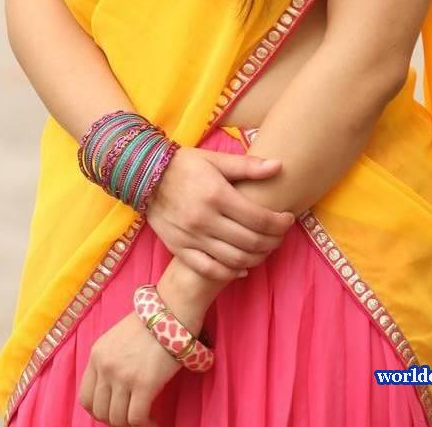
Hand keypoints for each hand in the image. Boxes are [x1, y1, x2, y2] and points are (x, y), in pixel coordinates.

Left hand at [78, 309, 179, 425]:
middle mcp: (105, 366)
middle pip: (100, 411)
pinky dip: (146, 425)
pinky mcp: (144, 384)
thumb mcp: (117, 338)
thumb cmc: (150, 323)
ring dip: (131, 425)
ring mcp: (123, 376)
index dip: (99, 411)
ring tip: (145, 420)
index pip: (85, 397)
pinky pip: (136, 419)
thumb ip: (110, 361)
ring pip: (117, 419)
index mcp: (97, 355)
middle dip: (115, 420)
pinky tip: (155, 421)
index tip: (114, 412)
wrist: (171, 309)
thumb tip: (112, 389)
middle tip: (131, 417)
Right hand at [144, 145, 294, 280]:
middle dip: (273, 241)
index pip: (259, 218)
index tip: (288, 219)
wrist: (143, 174)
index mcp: (217, 195)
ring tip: (265, 250)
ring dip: (256, 258)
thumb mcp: (215, 159)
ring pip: (234, 259)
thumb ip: (247, 166)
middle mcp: (205, 219)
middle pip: (250, 242)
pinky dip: (229, 273)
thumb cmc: (184, 164)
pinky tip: (242, 268)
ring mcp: (191, 237)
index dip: (279, 223)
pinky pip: (209, 269)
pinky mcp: (179, 248)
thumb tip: (278, 166)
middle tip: (280, 236)